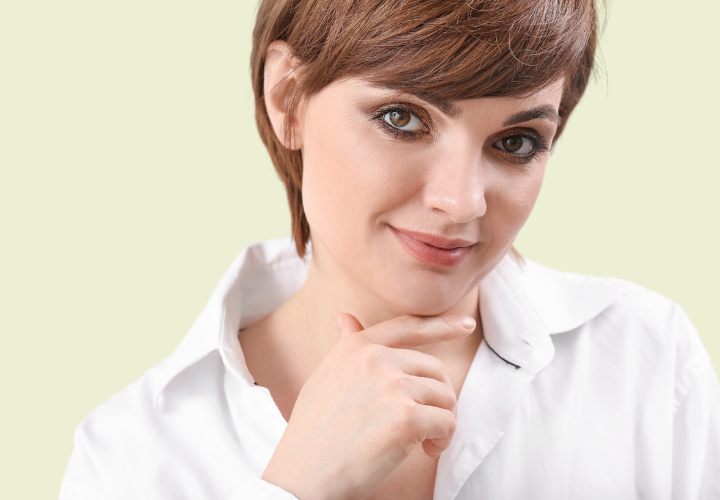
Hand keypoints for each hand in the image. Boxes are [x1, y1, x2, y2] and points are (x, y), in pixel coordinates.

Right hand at [261, 312, 475, 499]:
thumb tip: (346, 318)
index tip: (465, 325)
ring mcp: (390, 385)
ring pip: (445, 396)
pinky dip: (443, 440)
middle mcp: (375, 358)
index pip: (407, 327)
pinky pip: (447, 422)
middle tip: (426, 426)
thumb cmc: (313, 434)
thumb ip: (345, 348)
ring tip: (423, 442)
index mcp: (356, 348)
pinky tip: (426, 451)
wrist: (302, 475)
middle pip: (434, 369)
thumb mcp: (325, 378)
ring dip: (442, 422)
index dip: (441, 325)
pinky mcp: (405, 417)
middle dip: (437, 398)